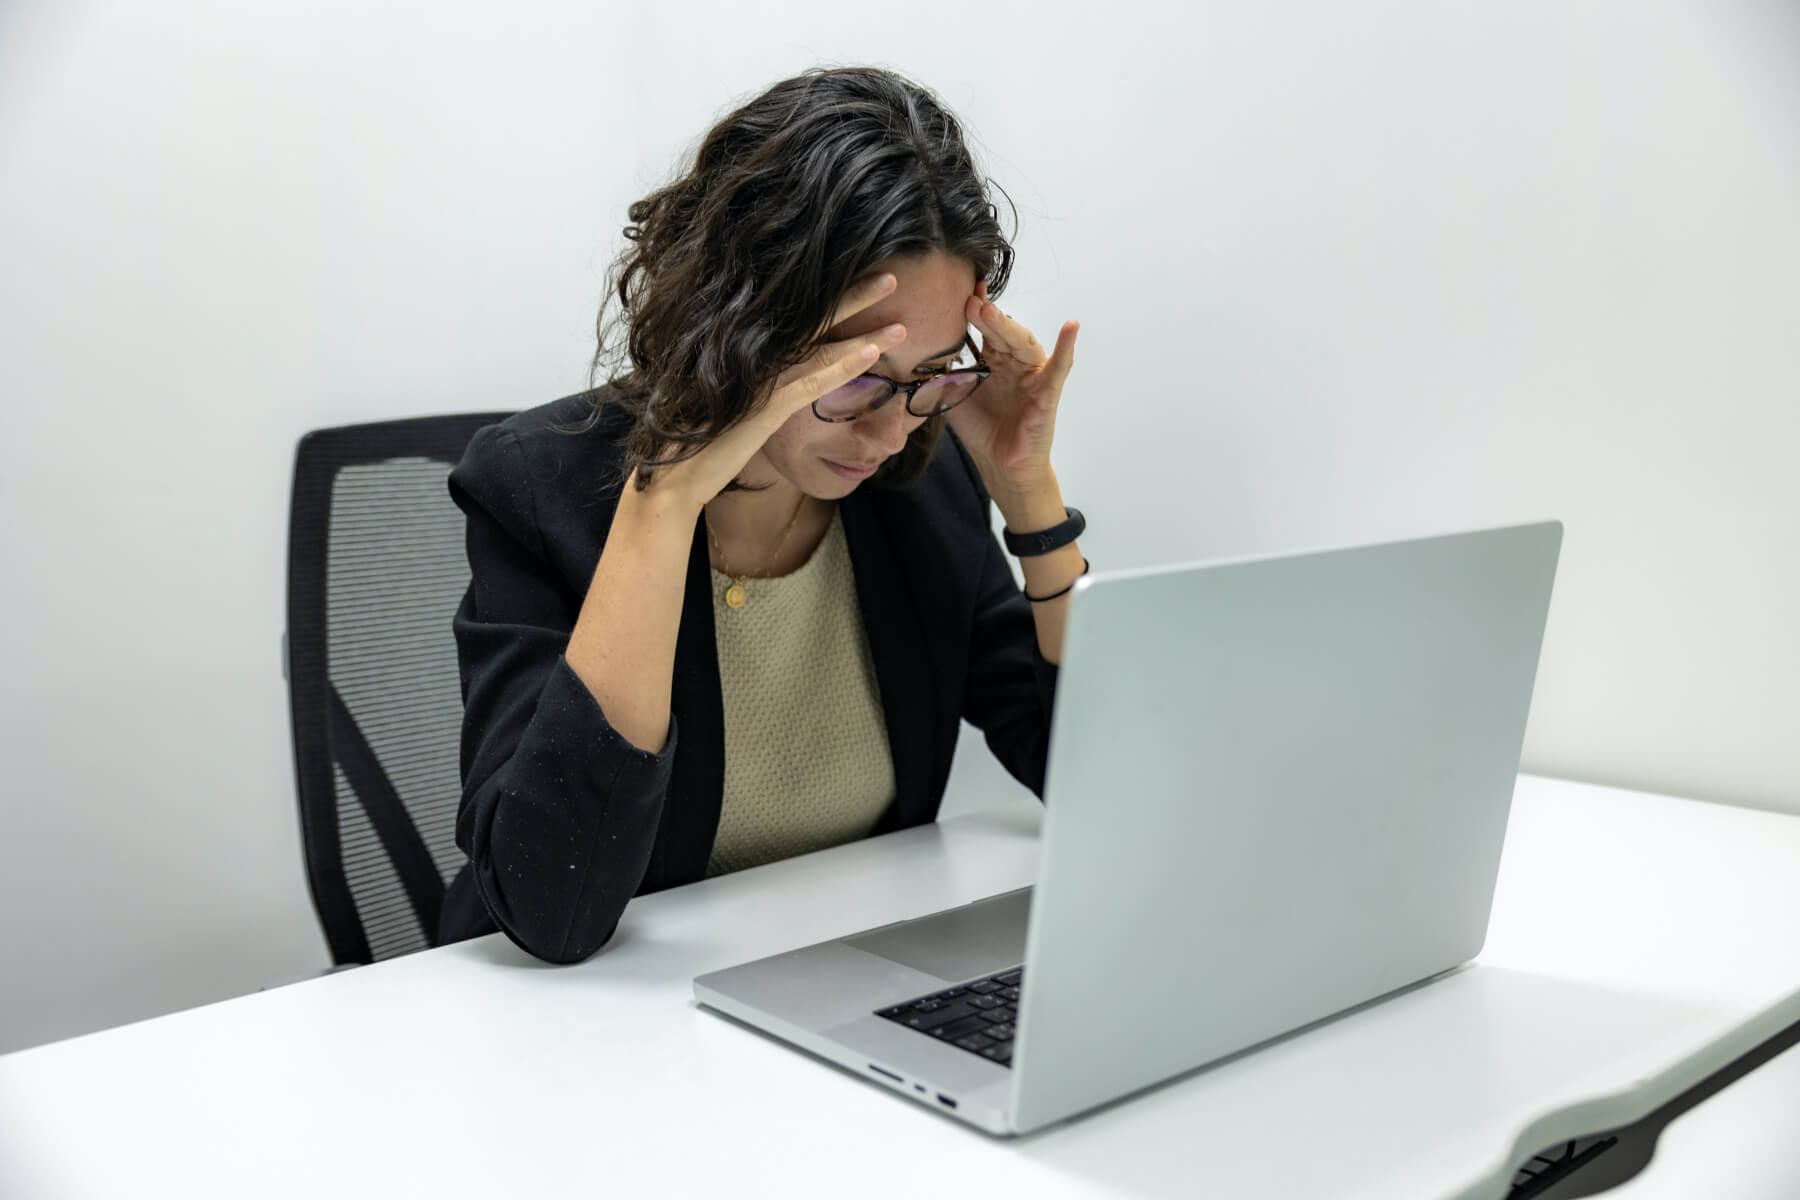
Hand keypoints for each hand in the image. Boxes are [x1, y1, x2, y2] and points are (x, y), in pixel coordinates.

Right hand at [633, 273, 907, 513]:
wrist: (672, 475)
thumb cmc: (700, 439)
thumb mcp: (733, 404)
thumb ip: (757, 383)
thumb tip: (779, 374)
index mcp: (749, 353)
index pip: (800, 318)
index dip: (833, 298)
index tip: (863, 279)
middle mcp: (755, 357)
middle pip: (813, 319)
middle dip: (855, 296)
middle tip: (891, 276)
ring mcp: (759, 379)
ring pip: (821, 347)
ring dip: (864, 332)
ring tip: (901, 323)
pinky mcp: (764, 407)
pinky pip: (812, 382)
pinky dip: (844, 365)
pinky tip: (873, 354)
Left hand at [945, 279, 1077, 495]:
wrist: (999, 465)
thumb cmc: (981, 429)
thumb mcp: (953, 397)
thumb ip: (940, 374)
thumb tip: (915, 351)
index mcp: (992, 359)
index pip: (983, 328)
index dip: (972, 310)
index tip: (956, 289)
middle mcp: (1013, 361)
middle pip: (1000, 331)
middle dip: (984, 315)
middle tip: (968, 300)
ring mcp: (1032, 374)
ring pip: (1023, 343)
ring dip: (1008, 326)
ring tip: (990, 311)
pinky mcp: (1048, 391)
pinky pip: (1060, 367)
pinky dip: (1067, 346)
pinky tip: (1071, 326)